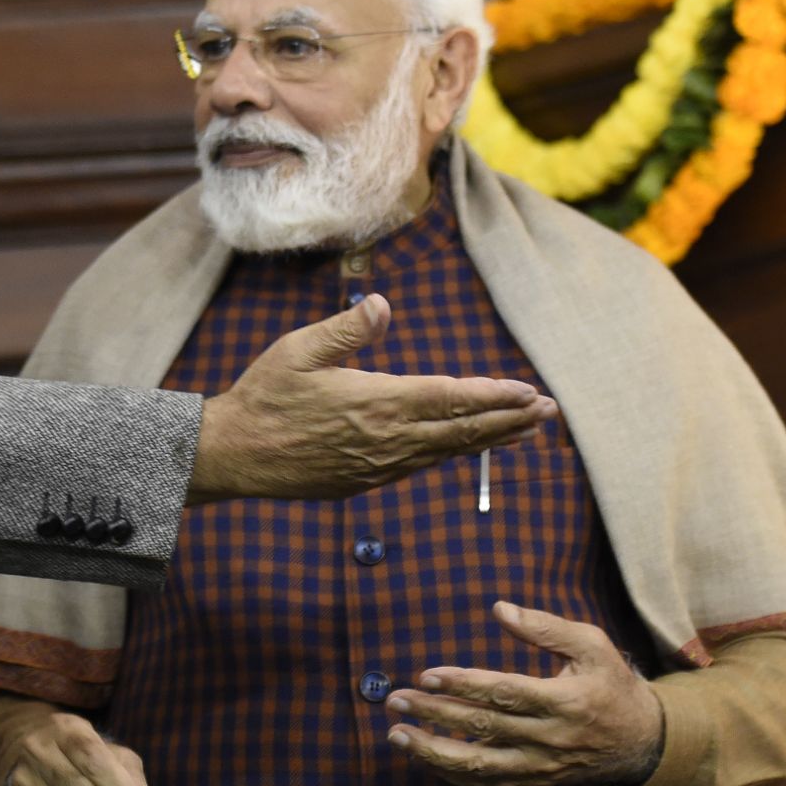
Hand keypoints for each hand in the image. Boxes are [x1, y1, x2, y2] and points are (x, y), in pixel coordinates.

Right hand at [187, 294, 557, 504]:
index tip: (528, 391)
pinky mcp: (367, 480)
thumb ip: (345, 329)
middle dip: (510, 420)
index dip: (492, 396)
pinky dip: (456, 455)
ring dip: (491, 440)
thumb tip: (382, 305)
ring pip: (448, 452)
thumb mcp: (297, 350)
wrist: (235, 455)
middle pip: (462, 430)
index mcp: (375, 401)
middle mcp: (386, 438)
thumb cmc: (264, 395)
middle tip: (550, 411)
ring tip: (527, 430)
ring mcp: (378, 465)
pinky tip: (470, 448)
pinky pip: (423, 466)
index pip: (449, 397)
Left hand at [386, 600, 663, 785]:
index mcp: (565, 701)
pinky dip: (452, 773)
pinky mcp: (533, 781)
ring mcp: (540, 766)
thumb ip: (546, 628)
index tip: (426, 675)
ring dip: (433, 752)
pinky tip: (424, 756)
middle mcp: (550, 738)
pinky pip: (487, 784)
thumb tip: (499, 610)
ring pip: (479, 766)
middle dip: (434, 714)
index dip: (463, 685)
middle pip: (483, 728)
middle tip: (394, 700)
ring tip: (397, 734)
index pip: (505, 693)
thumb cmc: (611, 685)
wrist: (640, 743)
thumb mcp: (592, 645)